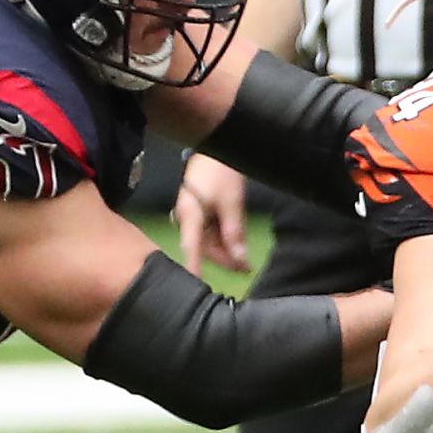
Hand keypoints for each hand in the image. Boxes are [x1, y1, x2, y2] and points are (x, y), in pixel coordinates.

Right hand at [173, 155, 250, 274]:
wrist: (217, 144)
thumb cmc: (221, 173)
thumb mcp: (232, 203)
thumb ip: (235, 232)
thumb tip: (240, 257)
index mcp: (190, 217)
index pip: (191, 250)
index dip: (193, 270)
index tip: (196, 288)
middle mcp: (187, 218)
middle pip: (203, 247)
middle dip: (224, 259)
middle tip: (245, 268)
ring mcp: (193, 214)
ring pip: (208, 240)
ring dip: (226, 249)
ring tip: (245, 260)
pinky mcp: (200, 209)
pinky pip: (210, 230)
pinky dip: (224, 237)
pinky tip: (237, 244)